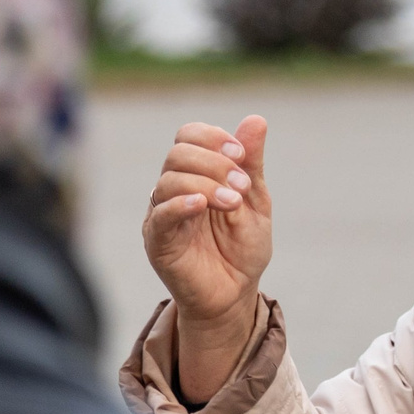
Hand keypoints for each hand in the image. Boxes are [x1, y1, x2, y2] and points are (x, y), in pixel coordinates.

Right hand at [142, 116, 274, 401]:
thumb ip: (251, 163)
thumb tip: (255, 119)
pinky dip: (182, 203)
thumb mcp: (255, 201)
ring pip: (170, 179)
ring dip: (207, 183)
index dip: (213, 137)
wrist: (235, 294)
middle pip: (178, 153)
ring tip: (233, 203)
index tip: (241, 155)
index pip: (189, 135)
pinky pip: (161, 213)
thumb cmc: (242, 248)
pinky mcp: (158, 240)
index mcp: (196, 173)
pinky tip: (203, 205)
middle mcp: (174, 188)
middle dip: (215, 162)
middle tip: (242, 186)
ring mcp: (162, 213)